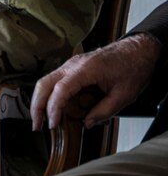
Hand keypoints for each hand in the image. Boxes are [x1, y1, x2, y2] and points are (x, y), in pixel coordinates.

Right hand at [32, 33, 161, 130]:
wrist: (138, 51)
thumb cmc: (133, 68)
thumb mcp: (124, 96)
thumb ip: (103, 111)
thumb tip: (86, 123)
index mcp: (86, 70)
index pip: (61, 90)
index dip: (54, 108)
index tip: (53, 124)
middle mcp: (73, 65)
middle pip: (44, 83)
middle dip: (37, 105)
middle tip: (36, 125)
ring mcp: (71, 65)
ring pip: (46, 81)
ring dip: (40, 101)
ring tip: (41, 120)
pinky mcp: (73, 68)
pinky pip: (56, 81)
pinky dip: (51, 96)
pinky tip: (54, 109)